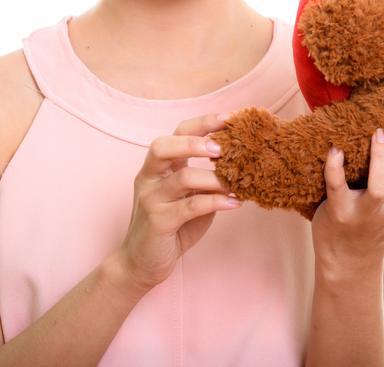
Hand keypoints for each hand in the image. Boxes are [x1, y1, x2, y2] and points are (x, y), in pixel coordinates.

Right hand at [114, 114, 241, 292]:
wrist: (140, 265)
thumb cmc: (171, 228)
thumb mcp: (190, 199)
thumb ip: (208, 183)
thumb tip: (242, 167)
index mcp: (158, 167)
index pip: (177, 133)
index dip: (203, 123)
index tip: (230, 118)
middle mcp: (149, 178)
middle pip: (164, 146)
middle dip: (195, 142)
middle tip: (223, 148)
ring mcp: (150, 199)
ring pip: (182, 177)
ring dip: (215, 179)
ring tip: (237, 183)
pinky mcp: (157, 222)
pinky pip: (190, 206)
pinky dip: (216, 202)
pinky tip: (235, 203)